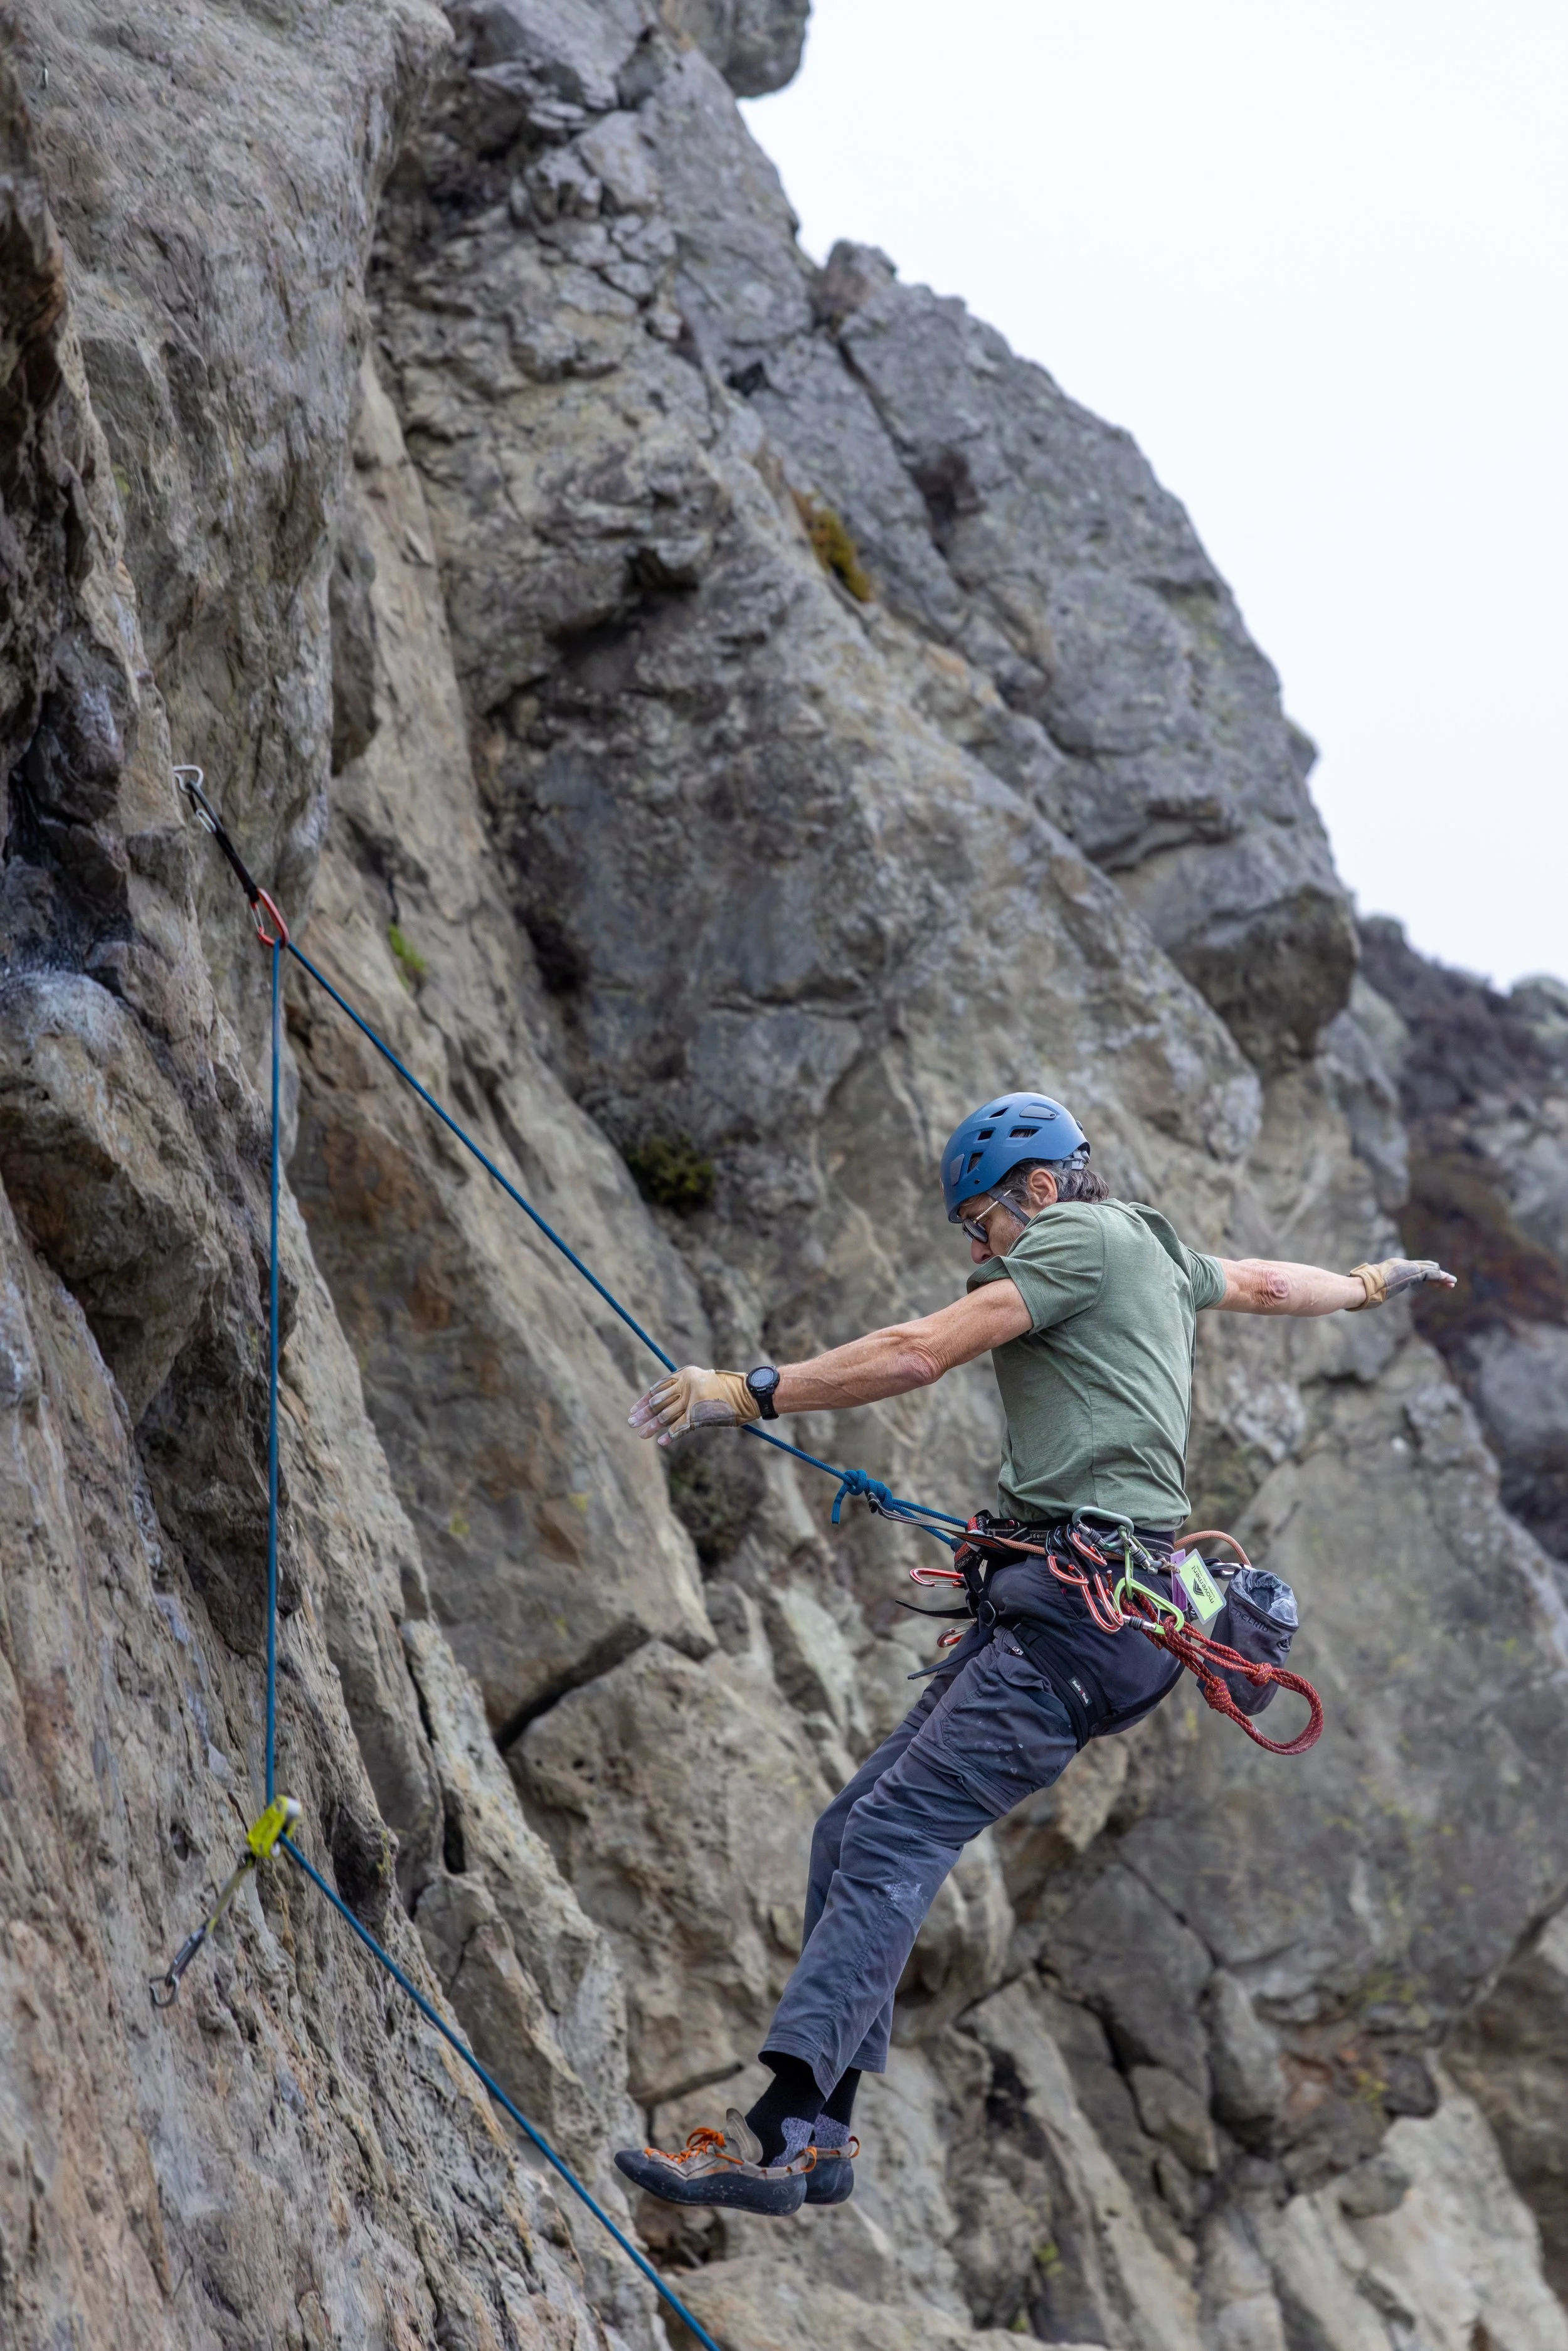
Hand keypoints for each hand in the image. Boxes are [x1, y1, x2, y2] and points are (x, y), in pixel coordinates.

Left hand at [628, 1366, 759, 1445]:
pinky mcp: (699, 1414)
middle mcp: (686, 1385)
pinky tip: (661, 1442)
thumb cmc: (728, 1388)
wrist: (748, 1393)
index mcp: (685, 1374)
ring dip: (652, 1426)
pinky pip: (680, 1427)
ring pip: (666, 1415)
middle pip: (659, 1401)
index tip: (634, 1408)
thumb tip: (667, 1400)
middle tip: (631, 1422)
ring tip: (642, 1434)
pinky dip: (670, 1435)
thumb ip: (686, 1388)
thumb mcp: (703, 1381)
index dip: (644, 1400)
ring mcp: (692, 1400)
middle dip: (644, 1413)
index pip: (658, 1387)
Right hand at [1347, 1258, 1456, 1309]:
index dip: (1425, 1276)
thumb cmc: (1362, 1290)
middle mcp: (1401, 1265)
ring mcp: (1406, 1268)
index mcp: (1393, 1268)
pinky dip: (1440, 1277)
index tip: (1434, 1283)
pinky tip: (1447, 1281)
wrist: (1364, 1287)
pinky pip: (1430, 1274)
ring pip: (1429, 1271)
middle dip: (1437, 1276)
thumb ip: (1371, 1291)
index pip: (1413, 1271)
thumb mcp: (1369, 1289)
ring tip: (1452, 1282)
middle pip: (1424, 1269)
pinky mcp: (1411, 1273)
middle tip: (1448, 1282)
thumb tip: (1361, 1299)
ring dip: (1442, 1277)